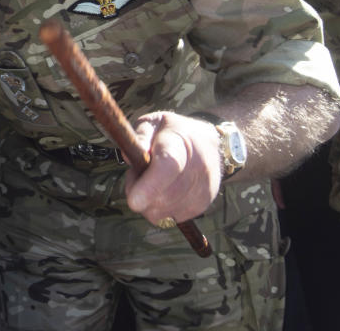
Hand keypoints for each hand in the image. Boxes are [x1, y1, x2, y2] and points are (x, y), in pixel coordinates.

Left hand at [124, 111, 221, 225]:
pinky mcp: (203, 205)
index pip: (169, 166)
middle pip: (163, 197)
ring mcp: (203, 189)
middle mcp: (197, 168)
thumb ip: (140, 136)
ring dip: (148, 202)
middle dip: (138, 192)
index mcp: (179, 143)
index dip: (150, 186)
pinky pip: (170, 217)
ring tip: (152, 181)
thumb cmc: (173, 132)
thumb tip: (130, 156)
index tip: (134, 201)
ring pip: (164, 212)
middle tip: (137, 174)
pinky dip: (160, 209)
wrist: (209, 144)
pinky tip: (163, 191)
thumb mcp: (153, 123)